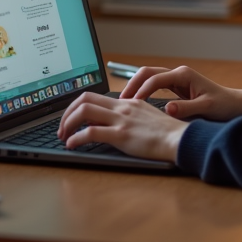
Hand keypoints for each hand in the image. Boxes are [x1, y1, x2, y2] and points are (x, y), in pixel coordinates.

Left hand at [57, 93, 186, 161]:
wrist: (180, 139)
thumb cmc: (168, 133)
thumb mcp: (147, 117)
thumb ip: (130, 115)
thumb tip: (113, 122)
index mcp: (128, 102)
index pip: (94, 96)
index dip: (76, 106)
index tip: (71, 119)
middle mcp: (122, 107)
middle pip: (84, 99)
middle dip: (67, 113)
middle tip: (62, 128)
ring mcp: (121, 120)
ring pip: (84, 112)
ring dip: (67, 124)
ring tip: (63, 136)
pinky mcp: (121, 135)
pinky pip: (91, 132)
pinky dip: (76, 138)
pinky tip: (72, 145)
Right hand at [119, 65, 241, 121]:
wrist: (237, 105)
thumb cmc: (225, 105)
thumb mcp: (207, 108)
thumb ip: (186, 108)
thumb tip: (168, 109)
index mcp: (184, 75)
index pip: (155, 79)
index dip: (140, 91)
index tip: (131, 104)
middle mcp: (178, 74)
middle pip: (147, 73)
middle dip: (131, 84)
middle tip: (120, 101)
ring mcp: (177, 79)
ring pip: (149, 77)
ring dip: (135, 87)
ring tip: (123, 103)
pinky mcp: (176, 87)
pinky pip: (154, 85)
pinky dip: (142, 91)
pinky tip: (135, 104)